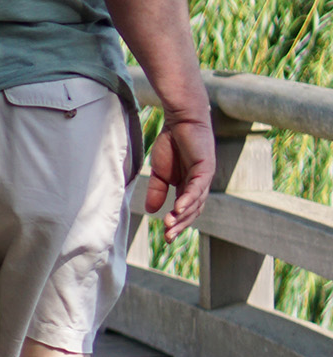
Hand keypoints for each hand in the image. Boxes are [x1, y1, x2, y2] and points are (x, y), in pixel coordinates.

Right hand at [146, 113, 214, 243]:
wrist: (180, 119)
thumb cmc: (171, 143)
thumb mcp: (159, 173)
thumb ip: (157, 191)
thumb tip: (150, 211)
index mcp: (189, 187)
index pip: (185, 211)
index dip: (177, 223)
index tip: (165, 236)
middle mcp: (200, 185)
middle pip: (193, 211)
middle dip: (181, 225)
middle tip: (168, 236)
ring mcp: (205, 177)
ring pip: (196, 203)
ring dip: (183, 215)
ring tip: (169, 225)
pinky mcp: (206, 168)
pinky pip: (197, 188)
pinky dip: (188, 199)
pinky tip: (178, 209)